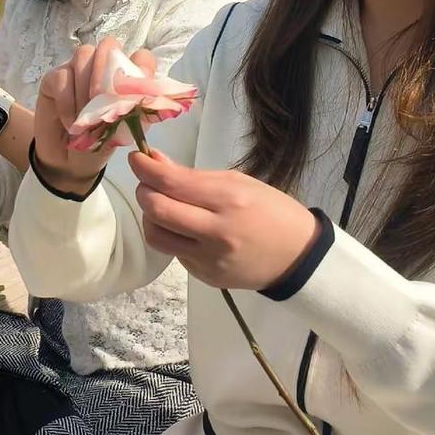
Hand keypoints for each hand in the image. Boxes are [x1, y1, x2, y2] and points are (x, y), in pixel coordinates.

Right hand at [32, 38, 156, 196]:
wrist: (70, 162)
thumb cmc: (101, 143)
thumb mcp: (125, 130)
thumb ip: (138, 110)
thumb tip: (152, 97)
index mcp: (125, 76)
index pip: (141, 56)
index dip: (141, 68)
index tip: (135, 94)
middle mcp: (102, 67)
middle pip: (108, 46)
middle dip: (107, 72)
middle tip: (102, 102)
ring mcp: (76, 69)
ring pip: (83, 56)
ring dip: (86, 89)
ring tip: (86, 119)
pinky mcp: (53, 79)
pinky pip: (61, 77)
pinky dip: (68, 103)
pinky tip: (72, 124)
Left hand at [129, 150, 318, 290]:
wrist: (299, 257)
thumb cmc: (272, 211)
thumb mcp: (238, 182)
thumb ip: (193, 176)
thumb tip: (154, 162)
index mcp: (228, 200)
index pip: (171, 183)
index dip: (145, 168)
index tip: (136, 158)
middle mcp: (216, 232)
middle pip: (157, 210)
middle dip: (143, 191)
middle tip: (147, 183)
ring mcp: (209, 259)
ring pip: (157, 236)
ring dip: (151, 217)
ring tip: (163, 207)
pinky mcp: (205, 277)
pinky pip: (174, 252)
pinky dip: (172, 235)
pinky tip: (187, 228)